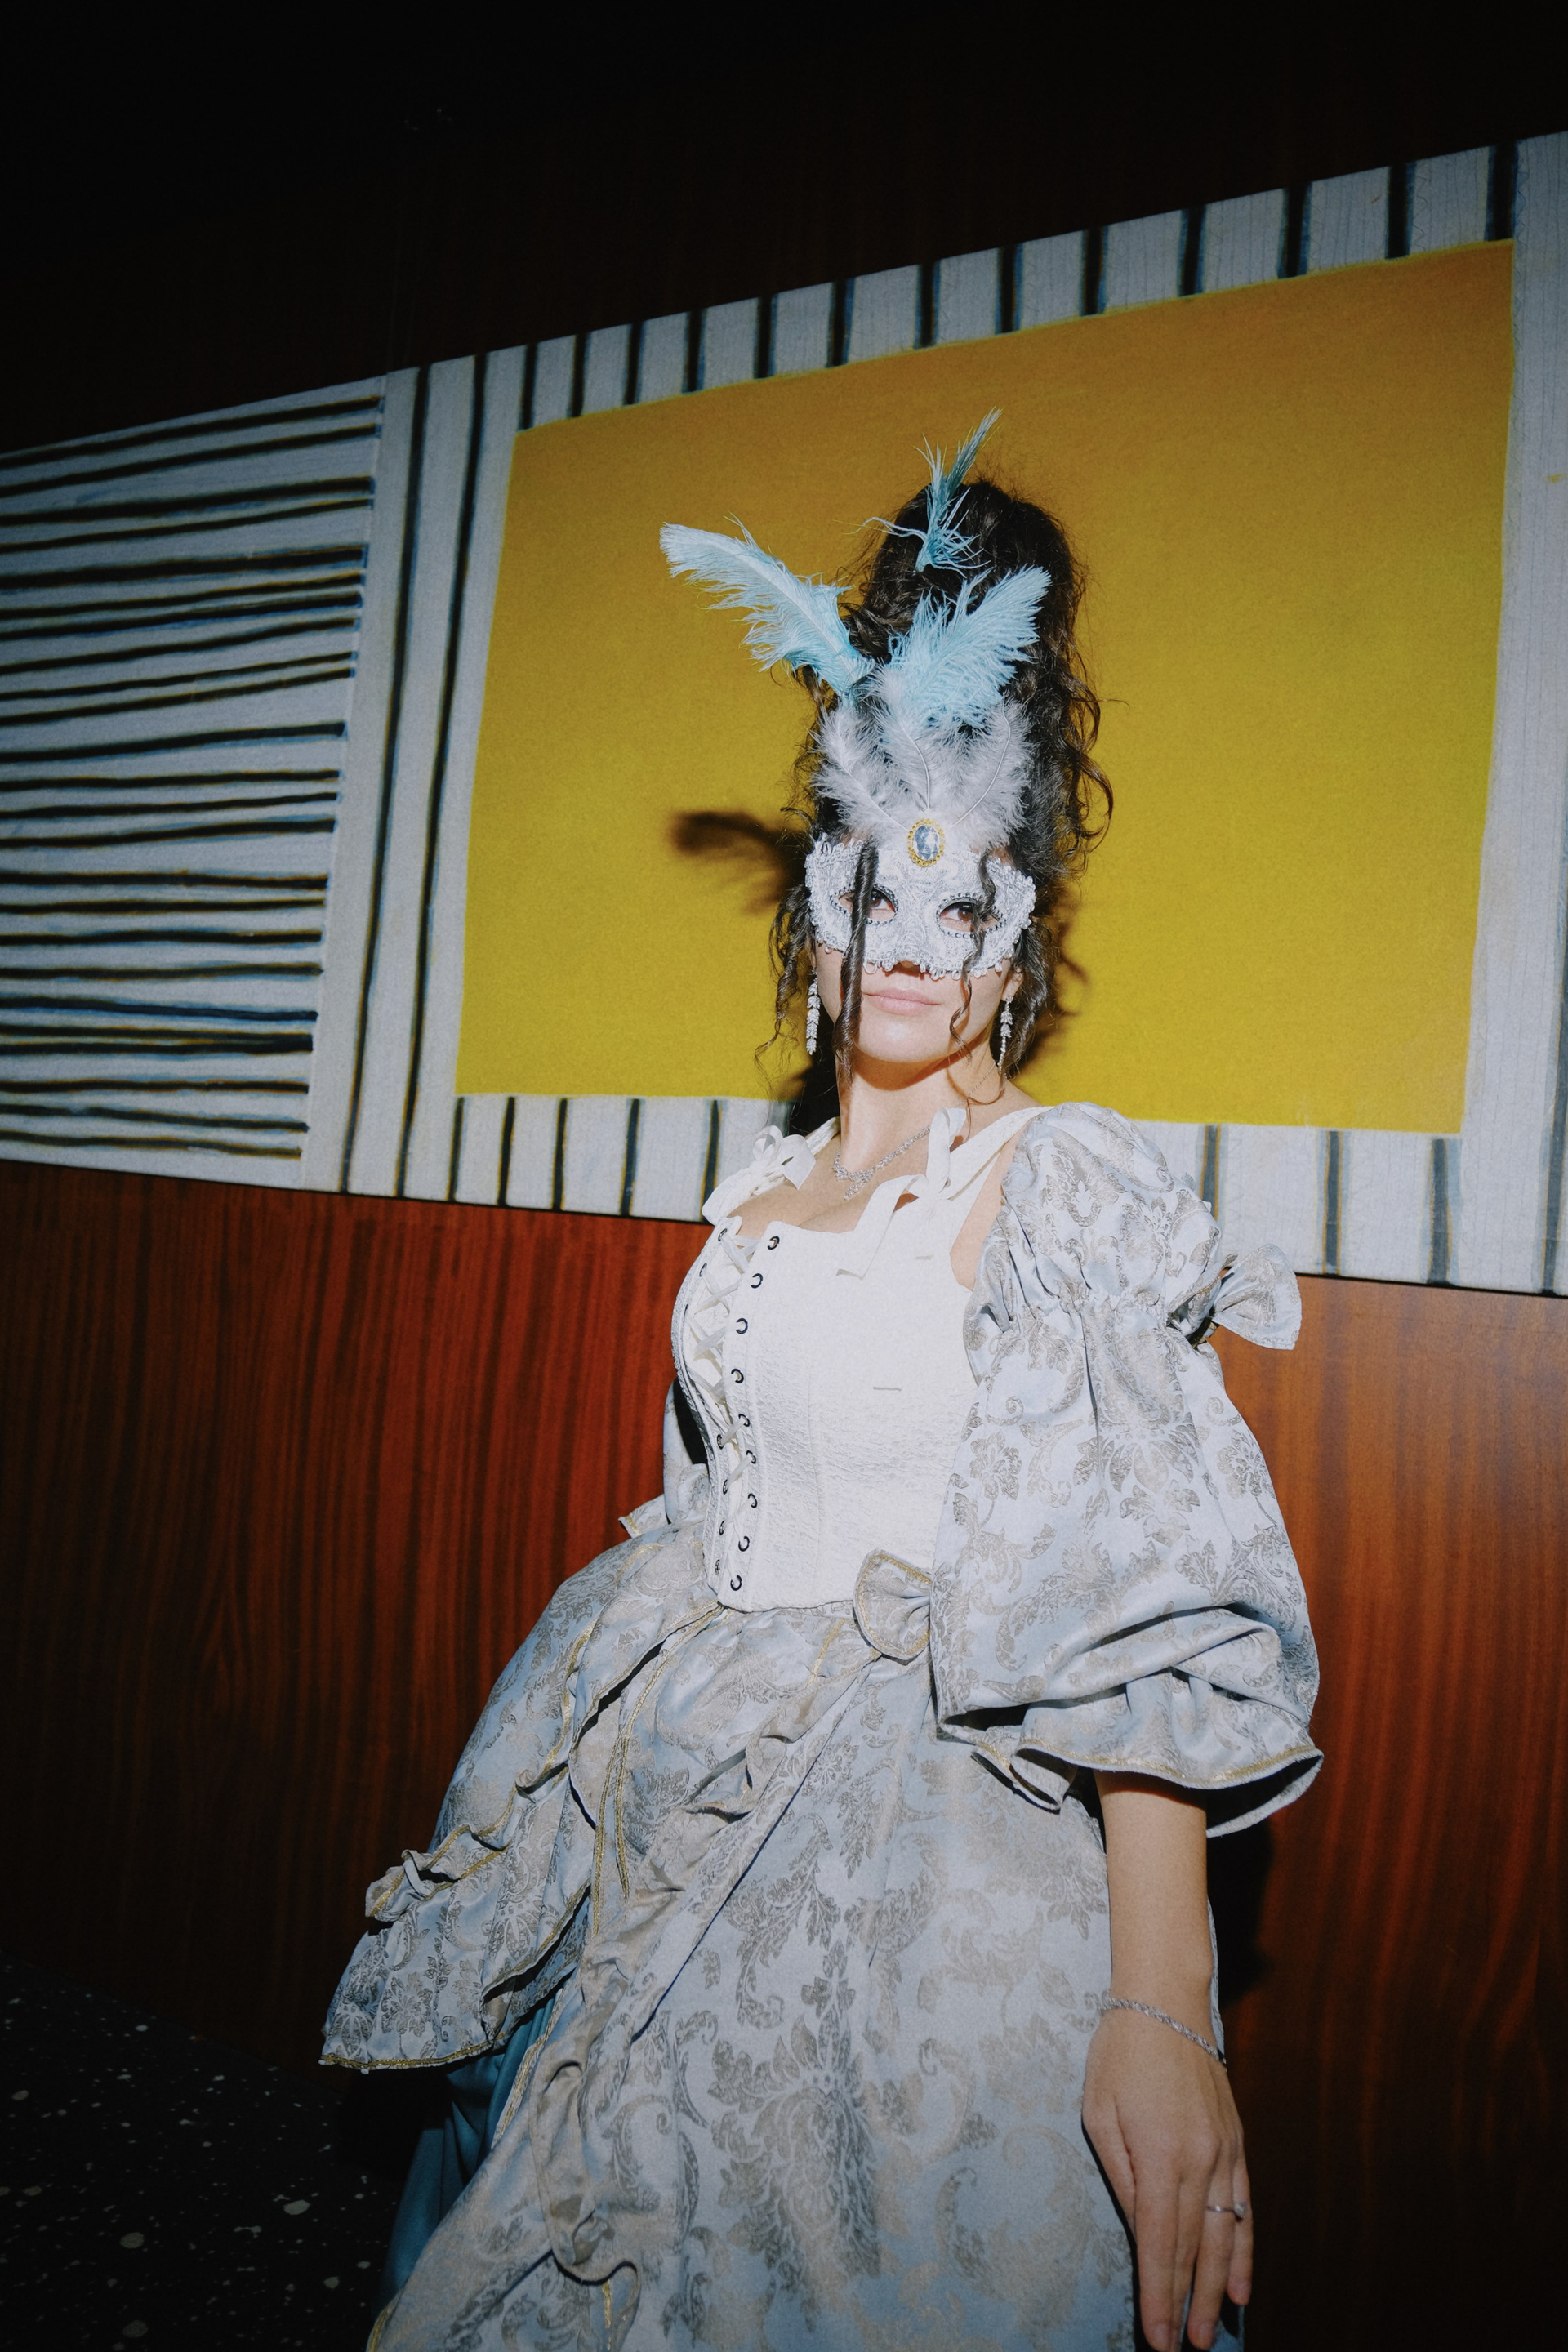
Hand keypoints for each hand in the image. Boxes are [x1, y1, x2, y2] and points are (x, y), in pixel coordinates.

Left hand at [1082, 2005, 1251, 2350]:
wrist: (1166, 2002)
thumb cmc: (1120, 2056)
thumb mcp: (1099, 2114)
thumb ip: (1123, 2179)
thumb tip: (1142, 2234)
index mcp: (1159, 2154)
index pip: (1160, 2241)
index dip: (1159, 2293)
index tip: (1156, 2337)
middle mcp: (1199, 2159)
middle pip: (1196, 2247)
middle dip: (1188, 2302)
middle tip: (1184, 2347)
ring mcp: (1224, 2152)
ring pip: (1226, 2235)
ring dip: (1219, 2287)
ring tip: (1213, 2330)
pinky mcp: (1236, 2144)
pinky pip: (1244, 2207)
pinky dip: (1245, 2249)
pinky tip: (1242, 2282)